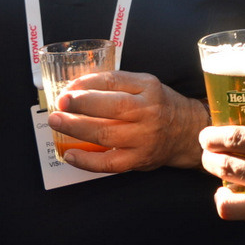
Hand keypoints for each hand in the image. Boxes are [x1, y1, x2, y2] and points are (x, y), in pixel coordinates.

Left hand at [48, 71, 210, 171]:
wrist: (187, 132)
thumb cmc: (160, 106)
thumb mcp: (146, 85)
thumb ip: (118, 83)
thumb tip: (78, 85)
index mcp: (148, 88)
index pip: (114, 81)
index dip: (88, 83)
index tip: (69, 87)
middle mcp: (148, 112)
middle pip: (111, 106)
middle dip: (81, 104)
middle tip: (60, 103)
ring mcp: (144, 138)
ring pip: (107, 134)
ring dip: (77, 128)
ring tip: (57, 122)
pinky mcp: (138, 160)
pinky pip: (109, 163)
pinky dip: (87, 160)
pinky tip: (70, 154)